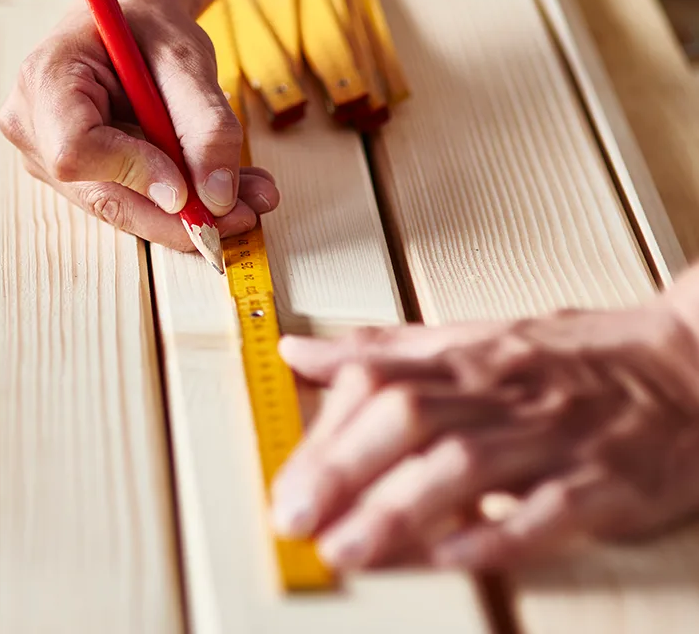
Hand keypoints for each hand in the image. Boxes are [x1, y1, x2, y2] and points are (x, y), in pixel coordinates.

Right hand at [0, 0, 277, 253]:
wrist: (128, 18)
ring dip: (185, 212)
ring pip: (118, 206)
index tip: (190, 187)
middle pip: (99, 193)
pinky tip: (218, 191)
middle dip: (176, 214)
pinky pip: (125, 202)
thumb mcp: (186, 58)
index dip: (134, 173)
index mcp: (45, 78)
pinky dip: (175, 202)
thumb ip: (204, 124)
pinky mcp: (71, 177)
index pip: (76, 149)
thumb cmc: (147, 26)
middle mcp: (31, 126)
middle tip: (245, 213)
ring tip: (251, 197)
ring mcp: (44, 156)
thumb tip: (217, 197)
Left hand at [270, 300, 698, 570]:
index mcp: (472, 361)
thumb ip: (388, 353)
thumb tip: (297, 354)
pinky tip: (455, 557)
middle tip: (295, 518)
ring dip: (401, 508)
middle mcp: (508, 395)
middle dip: (345, 470)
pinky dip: (503, 531)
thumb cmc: (582, 361)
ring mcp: (562, 438)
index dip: (326, 433)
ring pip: (471, 464)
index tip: (283, 480)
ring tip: (349, 549)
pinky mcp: (614, 483)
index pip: (382, 385)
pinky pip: (555, 508)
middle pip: (413, 420)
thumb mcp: (479, 339)